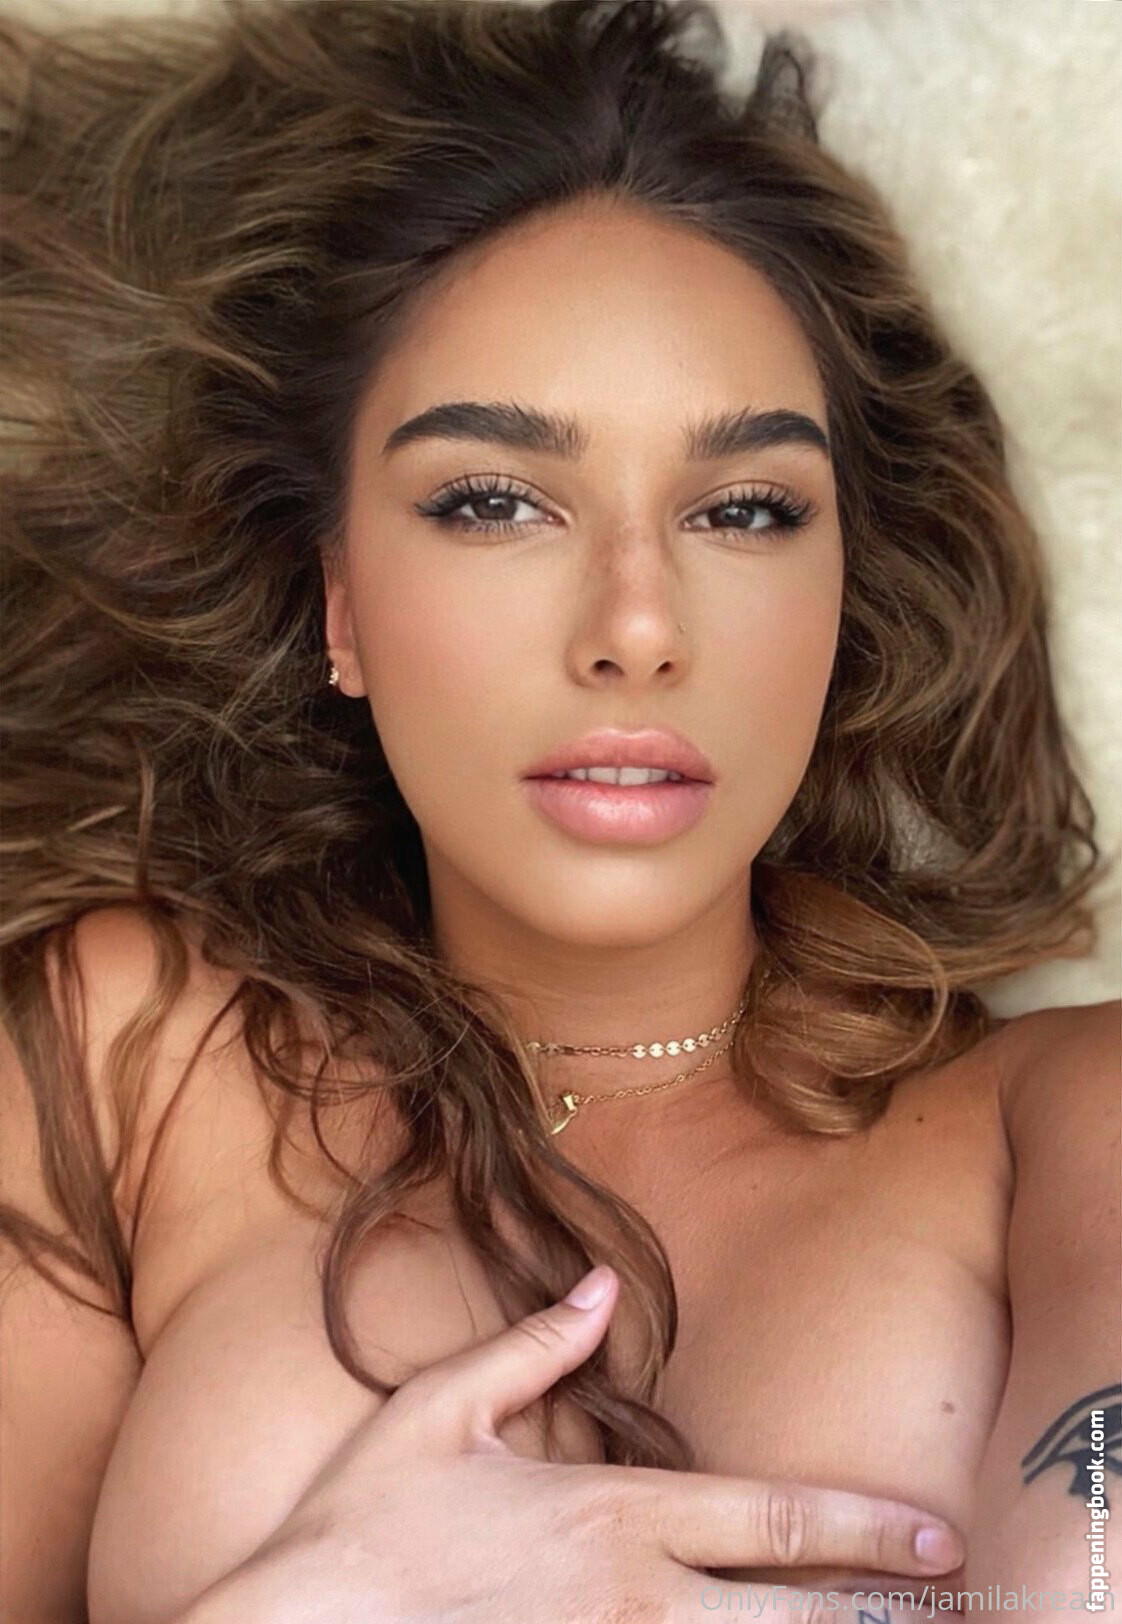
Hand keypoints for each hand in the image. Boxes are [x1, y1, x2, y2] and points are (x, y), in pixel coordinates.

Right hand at [182, 1265, 964, 1622]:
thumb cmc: (364, 1522)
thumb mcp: (442, 1406)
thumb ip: (534, 1344)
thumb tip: (601, 1284)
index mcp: (611, 1515)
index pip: (766, 1517)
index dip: (860, 1528)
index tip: (928, 1536)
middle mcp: (632, 1598)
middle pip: (787, 1613)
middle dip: (877, 1610)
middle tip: (950, 1602)